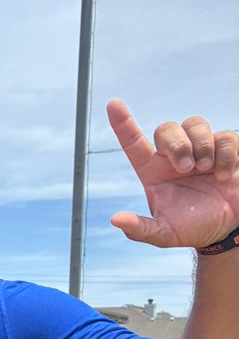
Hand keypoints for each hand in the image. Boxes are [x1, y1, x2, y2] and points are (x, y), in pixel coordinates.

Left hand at [107, 99, 238, 248]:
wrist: (227, 229)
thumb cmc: (191, 227)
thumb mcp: (164, 234)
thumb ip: (140, 229)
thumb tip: (116, 220)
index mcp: (153, 171)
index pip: (133, 142)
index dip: (122, 123)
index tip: (113, 104)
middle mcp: (174, 156)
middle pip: (167, 128)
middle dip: (177, 144)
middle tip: (188, 167)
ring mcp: (200, 149)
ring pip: (195, 123)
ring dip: (201, 145)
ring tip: (206, 169)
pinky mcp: (226, 149)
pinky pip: (226, 136)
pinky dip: (226, 156)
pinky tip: (224, 175)